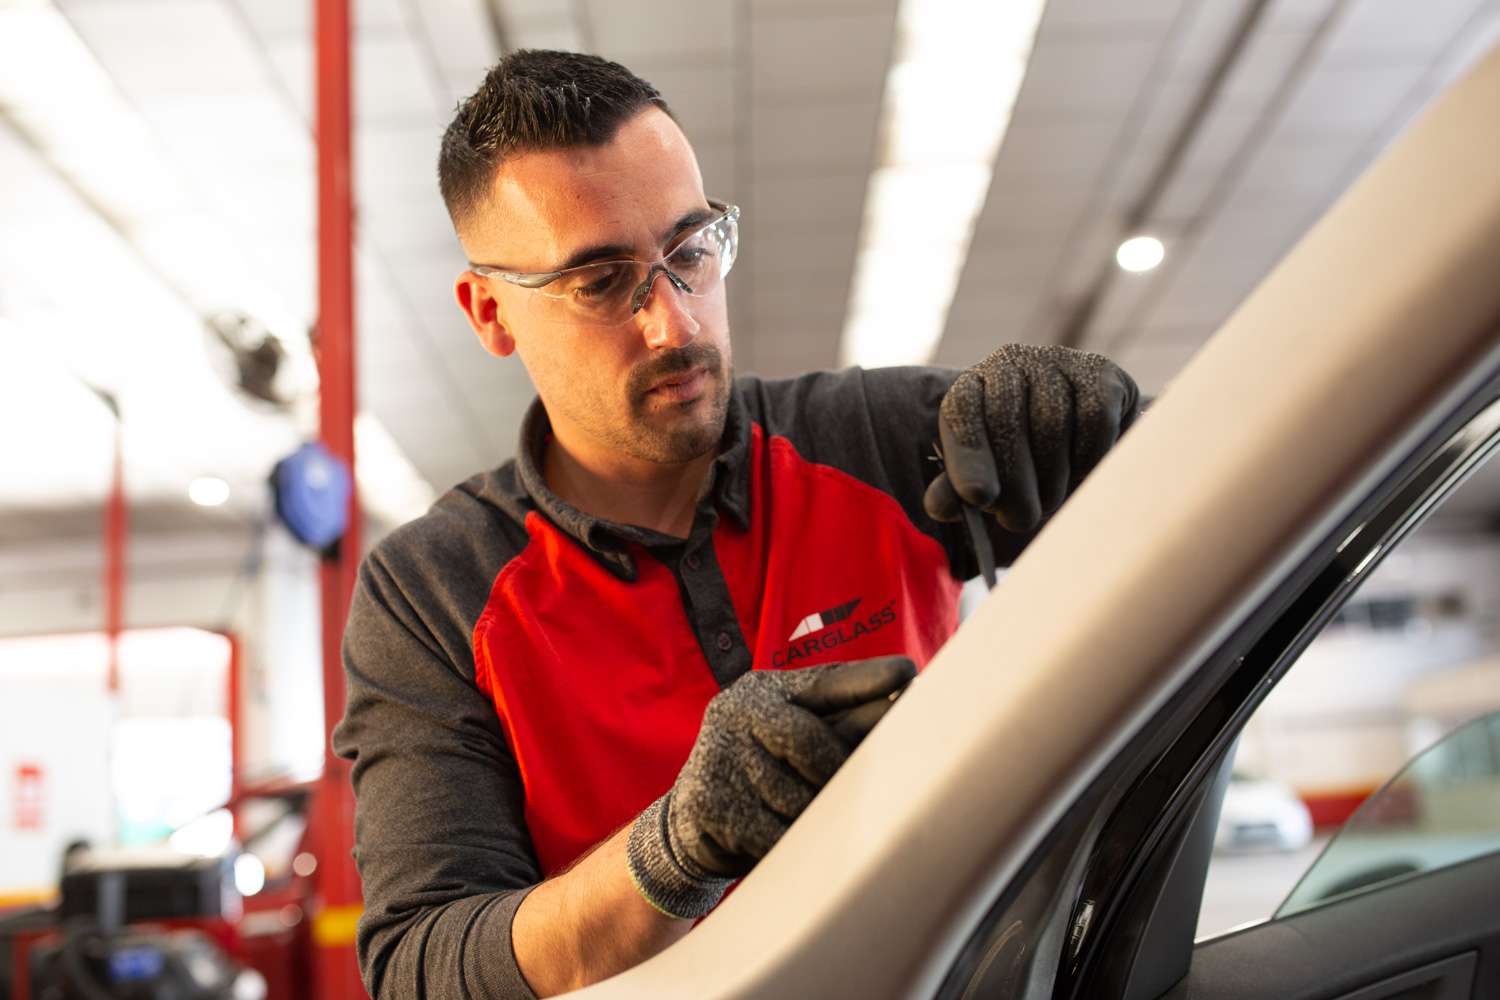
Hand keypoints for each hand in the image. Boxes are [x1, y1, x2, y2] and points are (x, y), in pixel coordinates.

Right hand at [625, 656, 915, 918]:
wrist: (690, 818)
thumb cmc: (763, 770)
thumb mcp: (795, 737)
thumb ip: (841, 723)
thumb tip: (905, 703)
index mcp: (765, 689)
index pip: (824, 684)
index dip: (864, 681)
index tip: (905, 673)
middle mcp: (736, 711)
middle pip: (806, 740)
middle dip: (836, 770)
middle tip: (863, 790)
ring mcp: (718, 756)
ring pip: (794, 798)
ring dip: (816, 818)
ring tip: (815, 820)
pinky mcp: (708, 803)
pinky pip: (772, 834)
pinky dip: (791, 844)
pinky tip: (789, 841)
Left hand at [924, 344, 1139, 533]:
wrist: (1077, 437)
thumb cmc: (1018, 461)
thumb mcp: (983, 475)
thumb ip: (956, 490)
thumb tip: (940, 507)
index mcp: (970, 388)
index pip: (962, 412)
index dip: (969, 456)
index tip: (978, 496)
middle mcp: (1009, 364)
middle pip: (1007, 421)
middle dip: (1015, 480)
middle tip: (1018, 519)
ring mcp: (1055, 362)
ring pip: (1053, 423)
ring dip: (1052, 476)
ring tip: (1049, 498)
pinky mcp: (1099, 371)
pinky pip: (1095, 419)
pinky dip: (1088, 456)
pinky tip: (1081, 470)